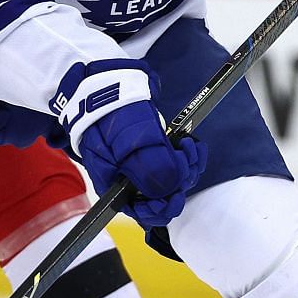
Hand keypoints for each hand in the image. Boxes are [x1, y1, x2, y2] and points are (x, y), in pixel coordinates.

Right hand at [55, 62, 206, 227]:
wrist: (107, 83)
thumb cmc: (109, 113)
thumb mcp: (127, 140)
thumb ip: (148, 167)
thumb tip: (169, 190)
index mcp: (115, 186)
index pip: (142, 213)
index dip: (161, 208)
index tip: (174, 193)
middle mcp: (130, 181)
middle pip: (163, 197)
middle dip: (179, 180)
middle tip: (184, 156)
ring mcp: (144, 166)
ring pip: (175, 180)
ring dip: (188, 166)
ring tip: (188, 145)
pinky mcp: (156, 152)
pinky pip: (180, 164)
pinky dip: (190, 156)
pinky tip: (190, 143)